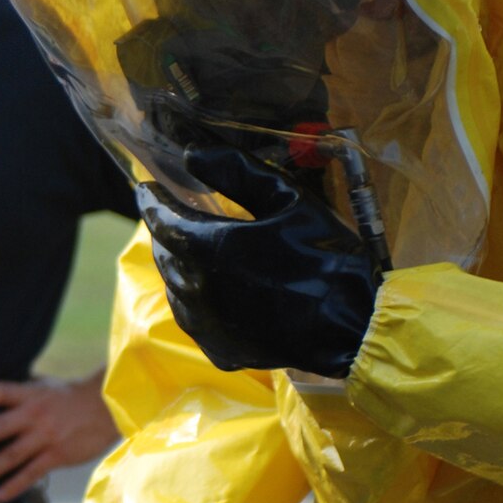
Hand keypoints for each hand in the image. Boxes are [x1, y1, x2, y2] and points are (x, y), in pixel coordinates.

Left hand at [0, 375, 115, 502]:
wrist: (107, 408)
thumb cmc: (71, 396)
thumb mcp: (45, 385)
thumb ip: (22, 392)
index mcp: (31, 395)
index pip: (0, 392)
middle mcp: (35, 415)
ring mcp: (46, 437)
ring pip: (12, 455)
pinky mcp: (57, 456)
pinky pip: (31, 474)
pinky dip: (14, 486)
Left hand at [138, 145, 381, 378]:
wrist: (356, 327)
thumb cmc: (326, 257)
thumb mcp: (288, 198)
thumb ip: (237, 171)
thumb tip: (191, 154)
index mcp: (207, 248)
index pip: (162, 218)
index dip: (151, 201)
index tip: (146, 188)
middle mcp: (196, 289)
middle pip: (164, 252)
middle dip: (164, 229)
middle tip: (171, 213)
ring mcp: (206, 324)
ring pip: (173, 286)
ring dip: (176, 263)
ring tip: (186, 247)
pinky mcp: (220, 349)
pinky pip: (192, 318)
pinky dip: (191, 298)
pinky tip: (206, 289)